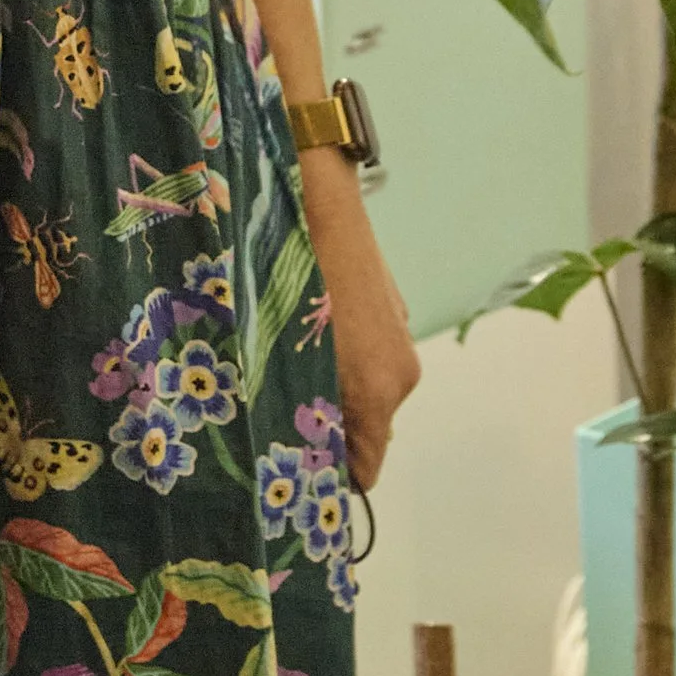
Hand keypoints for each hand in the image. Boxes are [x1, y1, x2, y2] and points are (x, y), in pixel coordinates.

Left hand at [297, 155, 420, 487]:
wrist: (314, 199)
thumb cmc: (293, 283)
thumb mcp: (286, 358)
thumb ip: (302, 412)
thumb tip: (304, 453)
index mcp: (380, 389)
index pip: (367, 468)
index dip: (332, 476)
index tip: (295, 472)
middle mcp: (400, 370)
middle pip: (365, 426)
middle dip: (326, 428)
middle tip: (274, 412)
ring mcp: (399, 333)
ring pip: (363, 385)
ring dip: (329, 385)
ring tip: (279, 362)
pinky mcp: (390, 305)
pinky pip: (366, 350)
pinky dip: (340, 352)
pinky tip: (303, 327)